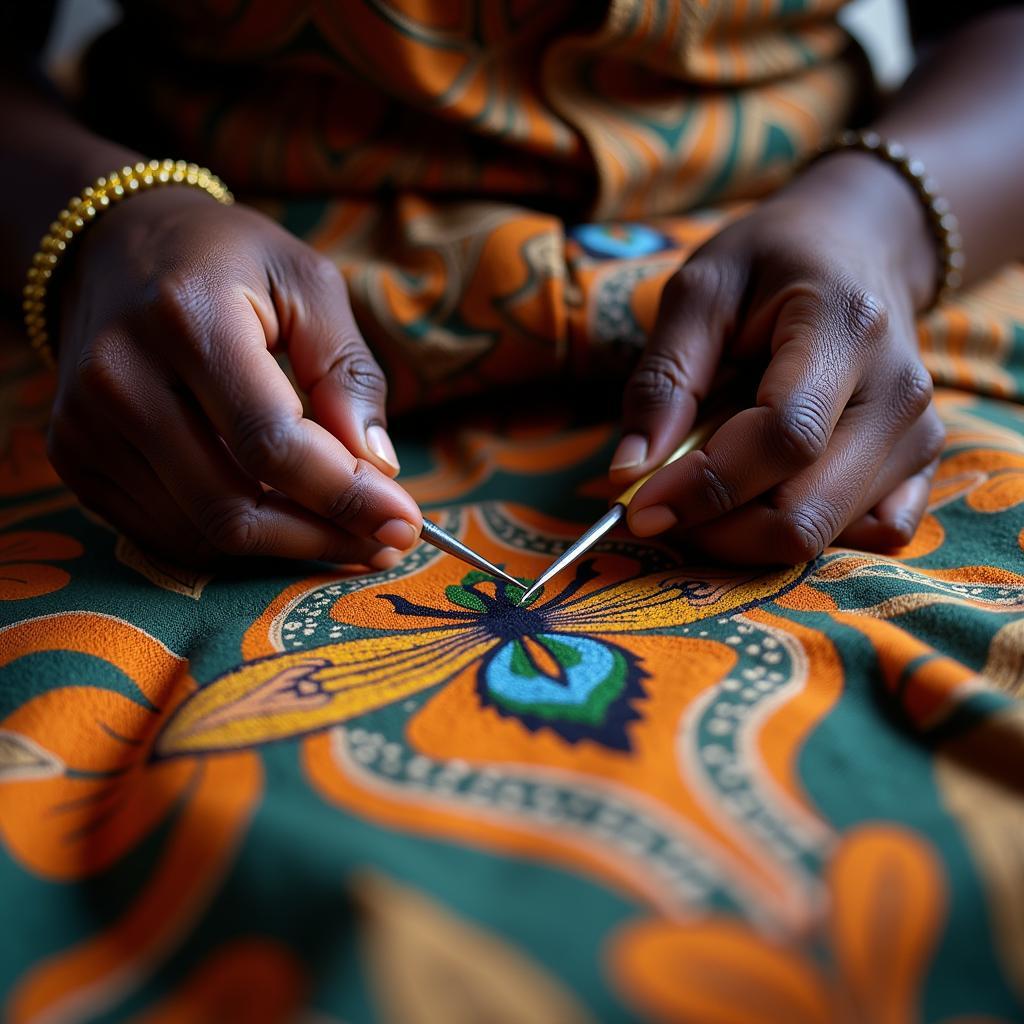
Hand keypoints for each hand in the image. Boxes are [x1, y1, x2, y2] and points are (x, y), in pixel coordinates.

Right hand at [48, 187, 420, 567]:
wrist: (113, 246)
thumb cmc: (228, 262)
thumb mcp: (308, 285)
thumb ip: (346, 373)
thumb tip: (378, 468)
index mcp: (187, 319)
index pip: (271, 441)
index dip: (344, 495)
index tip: (404, 523)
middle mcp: (121, 378)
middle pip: (231, 506)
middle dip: (320, 538)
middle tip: (383, 543)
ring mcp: (86, 425)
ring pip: (200, 533)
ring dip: (284, 546)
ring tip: (341, 527)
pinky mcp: (75, 457)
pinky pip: (166, 534)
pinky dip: (234, 539)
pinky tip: (280, 516)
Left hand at [612, 153, 945, 564]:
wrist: (860, 243)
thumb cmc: (769, 261)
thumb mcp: (698, 291)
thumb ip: (663, 380)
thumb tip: (630, 472)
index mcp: (847, 327)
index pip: (783, 439)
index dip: (705, 487)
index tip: (638, 507)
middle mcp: (898, 393)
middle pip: (804, 513)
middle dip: (717, 529)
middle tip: (665, 501)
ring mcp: (918, 436)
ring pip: (822, 535)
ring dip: (745, 532)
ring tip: (714, 478)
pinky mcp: (922, 467)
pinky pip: (865, 538)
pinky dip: (798, 534)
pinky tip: (767, 493)